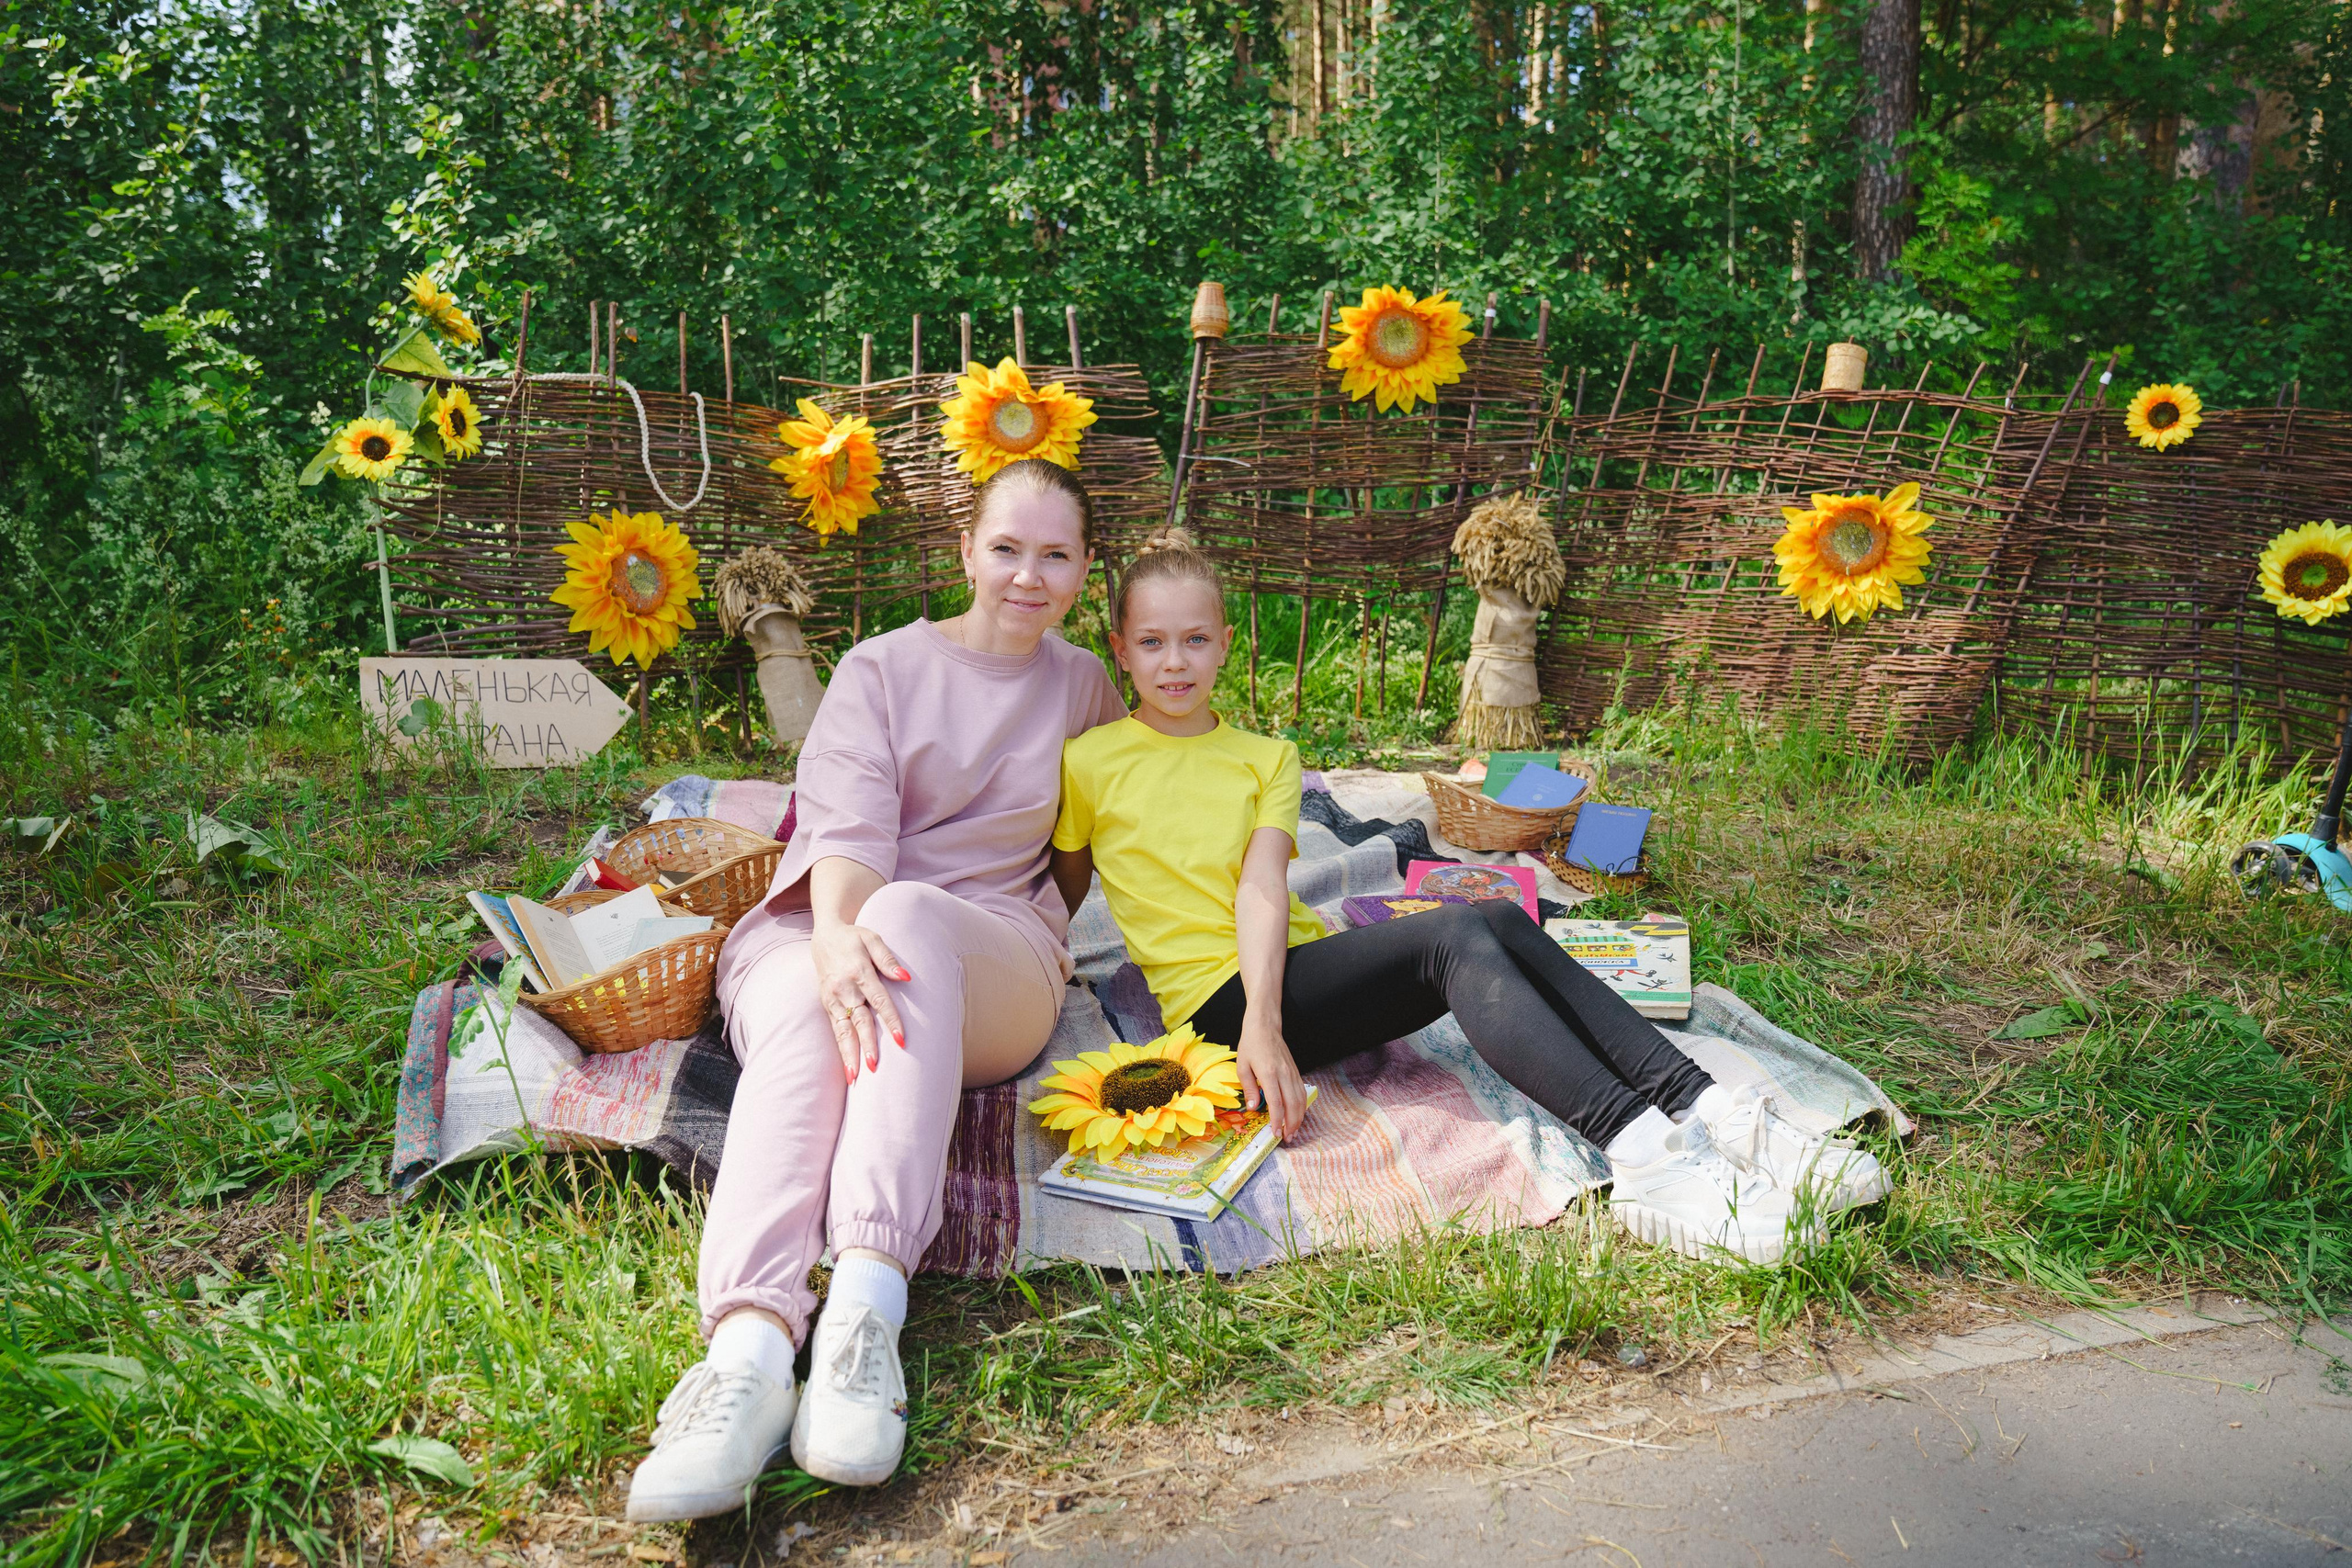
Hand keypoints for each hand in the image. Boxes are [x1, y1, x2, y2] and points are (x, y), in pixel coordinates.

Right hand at [807, 920, 909, 1081]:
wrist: (824, 935)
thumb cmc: (854, 938)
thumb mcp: (873, 939)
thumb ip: (888, 959)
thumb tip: (905, 977)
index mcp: (858, 972)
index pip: (878, 1000)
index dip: (890, 1020)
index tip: (901, 1040)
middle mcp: (844, 988)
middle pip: (858, 1020)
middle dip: (867, 1044)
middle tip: (875, 1067)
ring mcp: (832, 998)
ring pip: (843, 1030)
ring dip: (849, 1054)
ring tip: (856, 1076)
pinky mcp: (826, 1004)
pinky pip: (835, 1030)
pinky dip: (841, 1049)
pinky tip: (848, 1067)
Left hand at [1235, 1008, 1307, 1139]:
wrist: (1265, 1027)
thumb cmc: (1251, 1045)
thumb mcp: (1242, 1066)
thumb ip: (1248, 1088)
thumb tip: (1252, 1107)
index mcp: (1269, 1073)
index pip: (1277, 1103)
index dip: (1277, 1121)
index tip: (1275, 1133)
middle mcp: (1284, 1074)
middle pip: (1293, 1105)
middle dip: (1292, 1124)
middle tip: (1287, 1139)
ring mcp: (1292, 1073)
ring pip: (1301, 1100)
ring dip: (1299, 1118)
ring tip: (1293, 1132)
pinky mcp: (1296, 1072)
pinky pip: (1302, 1092)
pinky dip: (1302, 1107)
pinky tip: (1297, 1116)